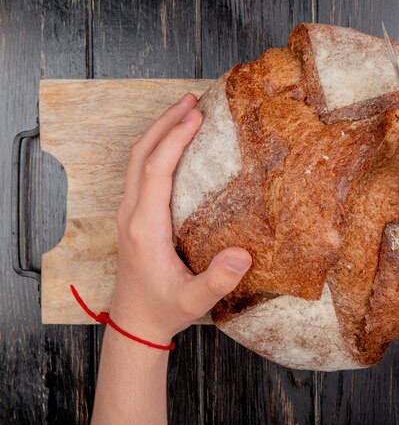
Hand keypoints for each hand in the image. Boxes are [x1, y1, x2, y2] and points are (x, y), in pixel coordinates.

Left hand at [110, 93, 251, 344]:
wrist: (134, 324)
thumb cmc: (164, 310)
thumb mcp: (194, 300)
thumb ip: (218, 280)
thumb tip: (243, 254)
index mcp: (145, 228)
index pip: (156, 170)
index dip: (175, 139)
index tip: (196, 116)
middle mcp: (132, 215)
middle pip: (141, 155)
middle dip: (165, 123)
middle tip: (192, 100)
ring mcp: (129, 214)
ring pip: (137, 161)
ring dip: (158, 132)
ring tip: (184, 112)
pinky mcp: (133, 217)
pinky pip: (140, 172)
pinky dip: (156, 150)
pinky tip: (175, 146)